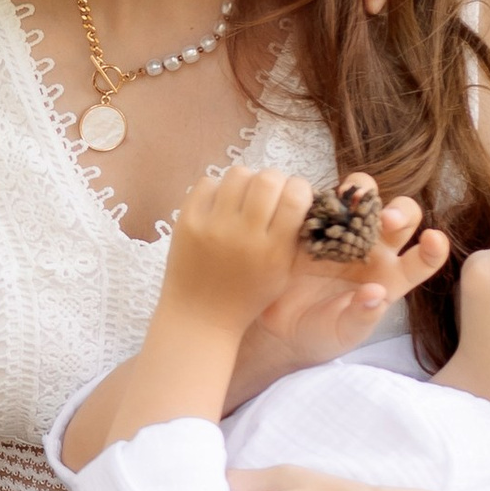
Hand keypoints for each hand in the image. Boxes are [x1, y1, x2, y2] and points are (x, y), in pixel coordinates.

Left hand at [163, 166, 318, 332]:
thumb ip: (295, 237)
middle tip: (268, 193)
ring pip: (238, 174)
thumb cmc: (247, 295)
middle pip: (267, 179)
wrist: (199, 316)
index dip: (299, 188)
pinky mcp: (187, 222)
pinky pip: (207, 183)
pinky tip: (219, 206)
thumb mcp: (283, 273)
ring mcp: (213, 227)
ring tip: (242, 198)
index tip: (294, 195)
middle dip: (274, 180)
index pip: (295, 196)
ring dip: (246, 181)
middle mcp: (244, 235)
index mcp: (274, 250)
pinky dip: (217, 189)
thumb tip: (302, 194)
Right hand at [247, 192, 449, 373]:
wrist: (280, 327)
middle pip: (399, 217)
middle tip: (385, 219)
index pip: (422, 260)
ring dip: (362, 192)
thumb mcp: (343, 334)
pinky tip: (315, 204)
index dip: (433, 249)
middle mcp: (374, 249)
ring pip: (364, 197)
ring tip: (350, 200)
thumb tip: (374, 294)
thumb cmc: (321, 333)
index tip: (434, 239)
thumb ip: (361, 317)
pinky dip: (322, 197)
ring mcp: (345, 233)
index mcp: (391, 277)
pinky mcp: (315, 225)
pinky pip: (323, 202)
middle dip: (399, 212)